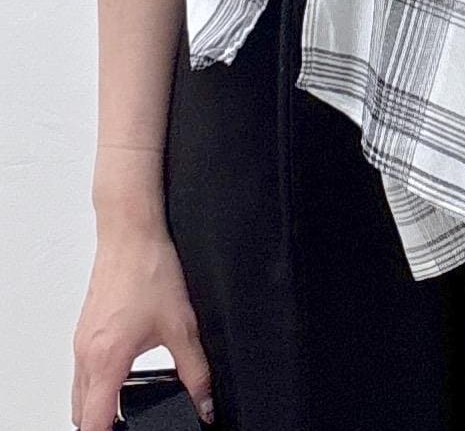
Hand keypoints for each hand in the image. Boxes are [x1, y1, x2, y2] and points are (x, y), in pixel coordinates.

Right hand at [71, 224, 214, 430]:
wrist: (131, 234)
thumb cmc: (148, 270)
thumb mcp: (181, 326)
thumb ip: (195, 371)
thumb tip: (205, 403)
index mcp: (107, 360)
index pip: (94, 423)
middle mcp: (86, 354)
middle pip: (81, 414)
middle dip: (102, 426)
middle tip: (131, 424)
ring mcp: (81, 342)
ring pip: (79, 392)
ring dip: (97, 404)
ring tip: (127, 403)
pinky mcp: (84, 330)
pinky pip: (82, 370)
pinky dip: (96, 382)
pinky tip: (121, 372)